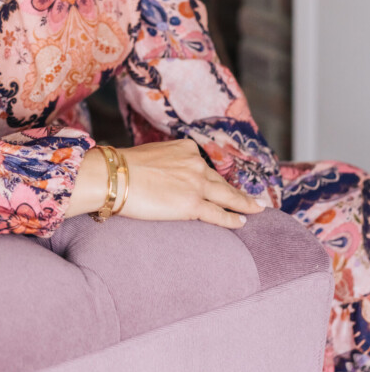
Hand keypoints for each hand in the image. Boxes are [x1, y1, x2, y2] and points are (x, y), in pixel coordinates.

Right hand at [115, 138, 263, 229]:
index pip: (204, 167)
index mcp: (185, 149)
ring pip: (227, 196)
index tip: (221, 185)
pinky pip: (219, 214)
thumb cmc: (122, 168)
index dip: (213, 179)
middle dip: (237, 191)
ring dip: (245, 204)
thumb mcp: (151, 155)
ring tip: (257, 209)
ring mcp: (196, 184)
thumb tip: (166, 178)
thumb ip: (167, 164)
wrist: (114, 177)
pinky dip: (233, 219)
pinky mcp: (192, 205)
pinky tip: (242, 222)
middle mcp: (195, 164)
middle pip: (220, 182)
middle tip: (254, 199)